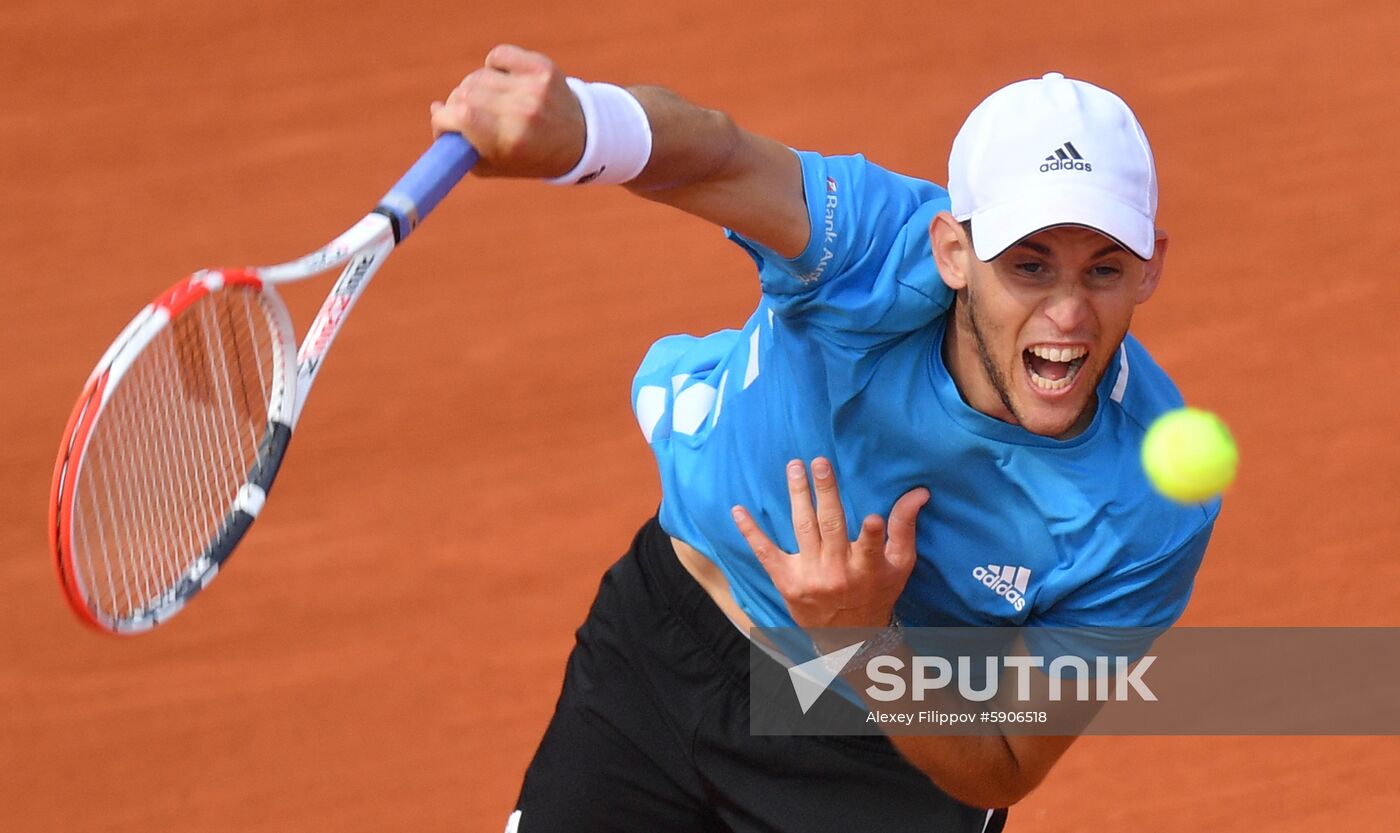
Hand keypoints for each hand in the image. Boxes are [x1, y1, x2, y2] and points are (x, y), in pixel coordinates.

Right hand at [429, 44, 584, 178]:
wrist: (579, 140)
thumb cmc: (528, 158)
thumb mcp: (492, 166)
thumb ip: (459, 147)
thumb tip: (435, 108)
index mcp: (511, 141)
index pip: (460, 115)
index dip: (443, 120)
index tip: (444, 125)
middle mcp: (524, 112)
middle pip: (464, 93)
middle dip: (455, 106)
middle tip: (465, 118)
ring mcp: (534, 87)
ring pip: (478, 76)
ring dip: (474, 90)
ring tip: (489, 104)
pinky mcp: (541, 67)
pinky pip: (498, 55)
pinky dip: (493, 67)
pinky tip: (503, 82)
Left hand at [731, 457, 927, 633]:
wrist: (849, 638)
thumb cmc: (878, 593)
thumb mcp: (899, 565)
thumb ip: (905, 528)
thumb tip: (918, 492)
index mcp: (868, 569)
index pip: (871, 548)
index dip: (873, 535)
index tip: (873, 518)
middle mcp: (837, 572)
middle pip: (831, 527)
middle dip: (826, 493)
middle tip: (820, 462)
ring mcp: (809, 576)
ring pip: (802, 529)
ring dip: (797, 495)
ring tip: (795, 467)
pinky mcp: (786, 581)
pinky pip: (765, 553)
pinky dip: (751, 532)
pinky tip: (738, 511)